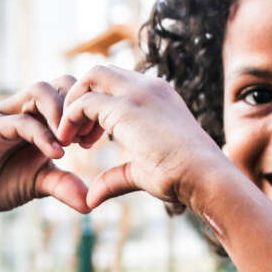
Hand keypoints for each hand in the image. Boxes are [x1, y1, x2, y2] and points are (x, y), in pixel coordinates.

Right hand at [0, 79, 91, 215]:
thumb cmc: (6, 182)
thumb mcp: (42, 183)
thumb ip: (65, 186)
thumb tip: (89, 203)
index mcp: (44, 115)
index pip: (74, 93)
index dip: (90, 110)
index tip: (98, 138)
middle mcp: (27, 108)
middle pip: (61, 82)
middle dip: (79, 105)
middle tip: (88, 136)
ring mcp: (8, 113)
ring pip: (40, 91)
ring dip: (61, 113)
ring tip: (71, 142)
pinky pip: (20, 121)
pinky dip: (41, 135)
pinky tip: (56, 154)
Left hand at [59, 65, 231, 211]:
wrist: (204, 177)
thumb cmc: (182, 178)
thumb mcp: (143, 172)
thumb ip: (115, 178)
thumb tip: (91, 198)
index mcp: (158, 96)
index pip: (117, 83)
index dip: (97, 107)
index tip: (91, 139)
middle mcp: (148, 87)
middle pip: (100, 72)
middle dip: (79, 97)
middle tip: (74, 134)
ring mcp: (138, 93)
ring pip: (90, 77)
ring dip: (72, 104)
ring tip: (67, 137)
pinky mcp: (125, 108)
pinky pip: (84, 101)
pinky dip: (70, 118)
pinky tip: (68, 141)